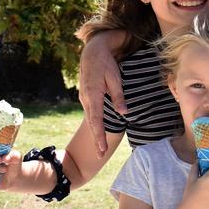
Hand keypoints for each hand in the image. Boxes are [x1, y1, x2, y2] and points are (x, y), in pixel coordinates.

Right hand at [78, 33, 125, 156]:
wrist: (92, 52)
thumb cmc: (106, 63)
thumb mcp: (115, 78)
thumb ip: (118, 96)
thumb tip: (124, 113)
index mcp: (93, 95)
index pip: (97, 120)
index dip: (99, 136)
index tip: (101, 149)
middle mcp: (86, 99)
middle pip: (92, 123)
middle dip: (97, 140)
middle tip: (100, 156)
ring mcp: (84, 98)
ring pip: (91, 119)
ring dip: (96, 133)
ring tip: (101, 148)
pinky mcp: (86, 97)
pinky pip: (91, 113)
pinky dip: (95, 124)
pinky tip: (98, 132)